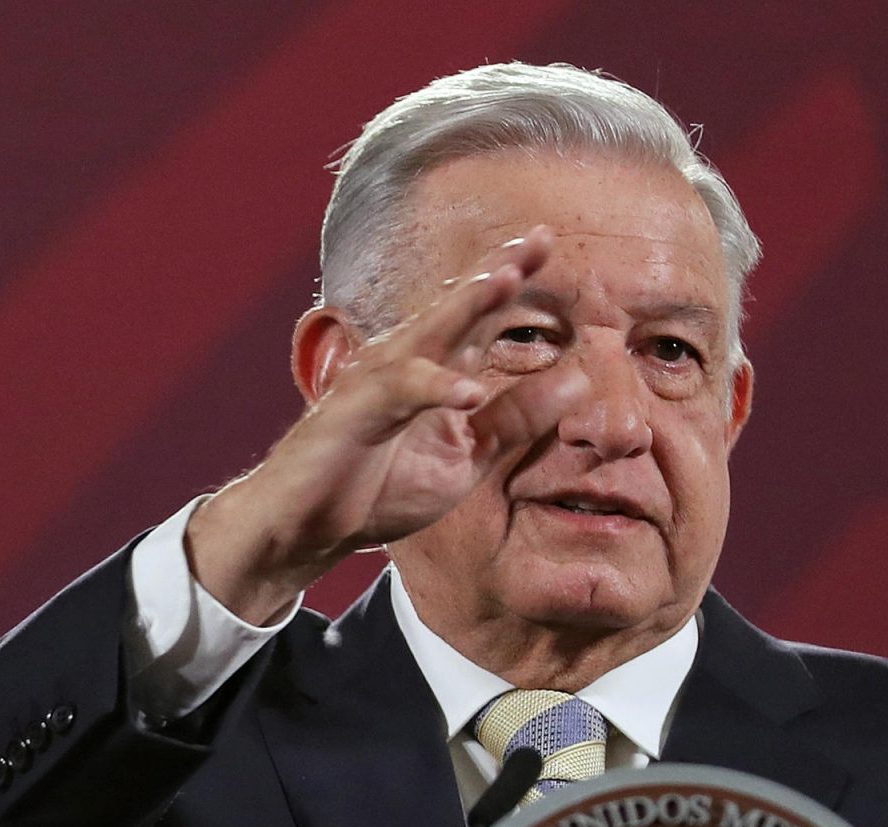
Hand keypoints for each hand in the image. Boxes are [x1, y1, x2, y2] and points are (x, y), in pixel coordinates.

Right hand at [186, 226, 583, 623]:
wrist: (308, 528)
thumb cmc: (379, 487)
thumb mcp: (466, 457)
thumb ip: (515, 420)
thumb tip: (578, 383)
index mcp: (436, 368)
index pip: (480, 316)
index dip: (511, 277)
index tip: (547, 240)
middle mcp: (406, 359)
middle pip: (458, 306)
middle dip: (498, 270)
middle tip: (537, 237)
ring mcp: (377, 380)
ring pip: (427, 332)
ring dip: (466, 304)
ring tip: (505, 280)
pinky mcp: (355, 410)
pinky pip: (400, 391)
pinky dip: (435, 388)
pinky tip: (469, 391)